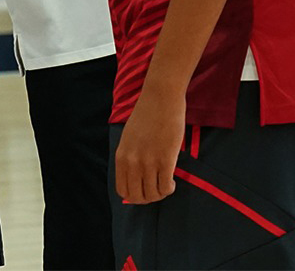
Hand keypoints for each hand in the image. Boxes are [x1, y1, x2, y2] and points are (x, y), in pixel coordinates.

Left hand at [115, 88, 186, 203]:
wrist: (161, 97)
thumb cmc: (148, 114)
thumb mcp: (130, 137)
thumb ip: (130, 156)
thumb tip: (136, 178)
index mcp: (121, 156)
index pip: (122, 190)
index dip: (134, 195)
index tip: (144, 189)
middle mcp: (132, 161)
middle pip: (137, 197)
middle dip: (148, 198)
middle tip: (157, 190)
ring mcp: (148, 161)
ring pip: (152, 195)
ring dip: (160, 194)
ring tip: (166, 184)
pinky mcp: (165, 159)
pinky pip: (165, 187)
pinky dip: (169, 189)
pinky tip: (172, 181)